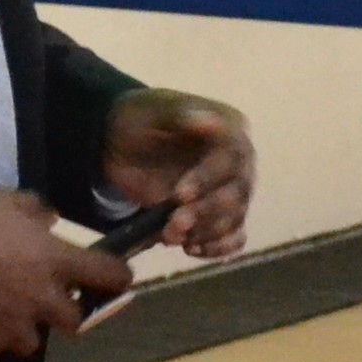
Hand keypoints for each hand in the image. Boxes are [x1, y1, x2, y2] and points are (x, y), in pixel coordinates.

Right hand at [0, 189, 130, 361]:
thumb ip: (34, 211)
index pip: (107, 275)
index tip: (116, 277)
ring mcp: (14, 329)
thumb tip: (53, 221)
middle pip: (76, 320)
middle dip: (64, 309)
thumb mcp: (0, 200)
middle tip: (41, 298)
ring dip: (22, 327)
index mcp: (53, 261)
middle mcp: (42, 300)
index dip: (117, 276)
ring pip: (32, 339)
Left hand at [101, 88, 255, 259]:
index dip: (206, 180)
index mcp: (231, 132)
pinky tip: (191, 250)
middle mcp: (240, 164)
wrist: (121, 144)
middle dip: (204, 213)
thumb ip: (181, 116)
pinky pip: (233, 237)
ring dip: (205, 233)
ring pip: (234, 219)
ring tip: (170, 237)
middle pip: (236, 195)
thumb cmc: (139, 121)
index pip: (230, 160)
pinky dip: (217, 247)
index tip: (178, 195)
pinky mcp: (220, 215)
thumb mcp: (153, 112)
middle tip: (171, 226)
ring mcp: (232, 192)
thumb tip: (214, 122)